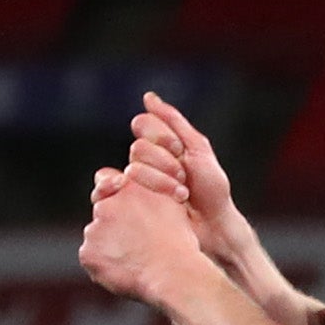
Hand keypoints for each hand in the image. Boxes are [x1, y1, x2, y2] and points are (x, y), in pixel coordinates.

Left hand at [78, 173, 210, 309]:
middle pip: (101, 212)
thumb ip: (150, 192)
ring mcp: (94, 230)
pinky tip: (125, 271)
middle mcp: (106, 205)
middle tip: (135, 243)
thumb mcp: (172, 205)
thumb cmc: (177, 243)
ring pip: (96, 237)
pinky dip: (103, 266)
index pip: (105, 180)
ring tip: (135, 260)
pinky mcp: (87, 254)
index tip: (121, 208)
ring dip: (108, 246)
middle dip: (112, 224)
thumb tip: (142, 192)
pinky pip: (91, 259)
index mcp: (127, 189)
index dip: (111, 194)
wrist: (172, 272)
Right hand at [110, 91, 238, 260]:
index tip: (179, 151)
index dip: (161, 137)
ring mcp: (134, 186)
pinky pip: (109, 194)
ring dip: (159, 183)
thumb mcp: (198, 148)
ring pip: (129, 171)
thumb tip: (147, 97)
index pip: (142, 125)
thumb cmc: (211, 189)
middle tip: (184, 179)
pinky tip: (153, 204)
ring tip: (179, 196)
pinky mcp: (127, 208)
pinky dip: (130, 195)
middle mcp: (143, 162)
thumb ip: (174, 121)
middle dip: (164, 164)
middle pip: (137, 149)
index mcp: (159, 145)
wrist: (214, 227)